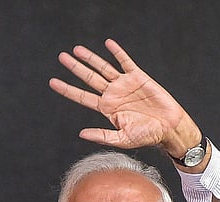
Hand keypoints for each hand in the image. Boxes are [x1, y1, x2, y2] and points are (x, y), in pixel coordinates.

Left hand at [49, 38, 200, 159]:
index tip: (52, 82)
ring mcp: (124, 84)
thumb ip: (101, 136)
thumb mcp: (121, 139)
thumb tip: (81, 133)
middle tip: (61, 57)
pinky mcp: (138, 77)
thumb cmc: (145, 136)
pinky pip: (125, 61)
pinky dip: (117, 52)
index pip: (81, 97)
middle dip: (75, 68)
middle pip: (88, 78)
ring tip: (76, 49)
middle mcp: (111, 95)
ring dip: (90, 58)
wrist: (167, 127)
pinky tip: (107, 44)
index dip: (66, 89)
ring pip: (103, 68)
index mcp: (105, 109)